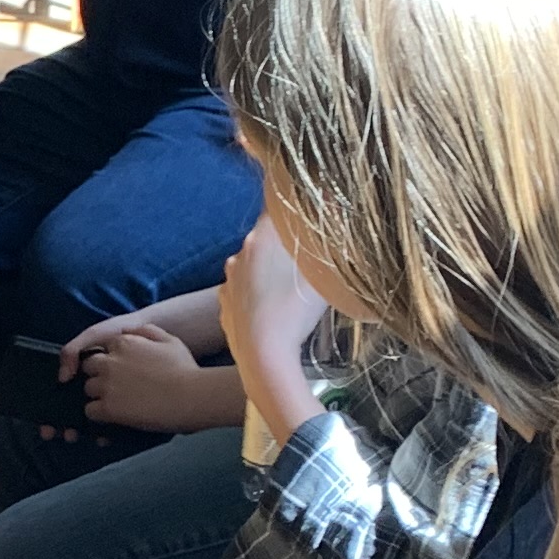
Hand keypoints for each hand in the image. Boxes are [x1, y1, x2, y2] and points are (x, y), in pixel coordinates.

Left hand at [68, 322, 214, 428]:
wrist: (192, 397)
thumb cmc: (186, 369)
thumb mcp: (170, 340)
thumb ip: (148, 331)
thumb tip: (134, 331)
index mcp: (123, 343)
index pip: (103, 349)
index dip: (111, 361)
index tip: (123, 371)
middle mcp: (110, 361)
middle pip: (90, 367)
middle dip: (99, 375)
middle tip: (117, 388)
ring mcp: (107, 385)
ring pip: (88, 389)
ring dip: (99, 395)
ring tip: (117, 403)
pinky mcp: (108, 408)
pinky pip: (90, 411)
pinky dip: (99, 415)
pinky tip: (115, 416)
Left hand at [218, 222, 325, 429]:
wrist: (263, 357)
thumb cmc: (295, 311)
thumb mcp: (322, 274)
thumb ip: (327, 238)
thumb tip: (334, 201)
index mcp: (260, 239)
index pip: (278, 208)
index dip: (297, 210)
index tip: (312, 217)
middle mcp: (238, 255)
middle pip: (266, 239)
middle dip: (287, 245)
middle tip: (310, 261)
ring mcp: (227, 282)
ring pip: (254, 267)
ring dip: (271, 272)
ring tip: (292, 292)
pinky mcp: (224, 307)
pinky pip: (244, 293)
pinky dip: (258, 296)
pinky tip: (274, 310)